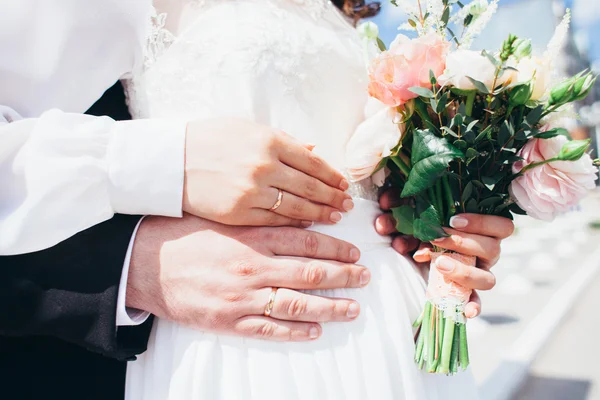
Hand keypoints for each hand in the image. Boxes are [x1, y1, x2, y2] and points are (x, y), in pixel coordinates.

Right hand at [127, 214, 368, 341]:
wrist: (145, 263)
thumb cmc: (186, 235)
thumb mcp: (225, 217)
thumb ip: (262, 218)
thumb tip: (300, 219)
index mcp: (252, 237)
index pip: (306, 242)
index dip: (335, 247)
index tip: (354, 252)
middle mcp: (253, 267)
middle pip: (310, 273)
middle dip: (343, 276)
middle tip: (365, 277)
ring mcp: (242, 297)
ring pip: (297, 304)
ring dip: (330, 307)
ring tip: (352, 308)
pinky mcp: (229, 321)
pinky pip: (269, 329)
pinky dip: (296, 331)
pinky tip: (316, 331)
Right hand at [183, 118, 352, 226]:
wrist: (170, 161)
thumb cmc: (209, 140)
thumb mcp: (247, 128)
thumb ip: (283, 139)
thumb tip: (314, 148)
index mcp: (269, 141)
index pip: (313, 161)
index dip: (332, 175)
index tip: (344, 184)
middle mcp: (265, 166)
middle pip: (311, 186)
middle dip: (333, 197)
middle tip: (348, 205)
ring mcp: (253, 192)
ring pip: (297, 207)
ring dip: (320, 213)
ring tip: (335, 216)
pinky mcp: (240, 214)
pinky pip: (275, 221)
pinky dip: (295, 223)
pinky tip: (308, 224)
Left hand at [375, 188, 514, 317]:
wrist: (417, 248)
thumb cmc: (426, 225)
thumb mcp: (422, 214)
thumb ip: (408, 206)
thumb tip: (386, 201)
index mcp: (485, 230)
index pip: (502, 226)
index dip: (481, 222)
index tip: (452, 220)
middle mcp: (487, 253)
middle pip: (492, 249)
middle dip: (462, 244)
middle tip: (436, 239)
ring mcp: (480, 274)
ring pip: (487, 279)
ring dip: (463, 272)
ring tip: (439, 265)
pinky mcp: (467, 293)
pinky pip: (476, 303)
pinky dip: (472, 307)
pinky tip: (466, 312)